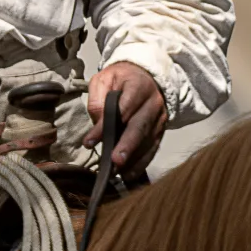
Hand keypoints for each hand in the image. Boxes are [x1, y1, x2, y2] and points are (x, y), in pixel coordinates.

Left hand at [82, 62, 166, 176]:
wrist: (145, 76)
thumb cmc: (120, 79)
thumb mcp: (103, 79)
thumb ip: (97, 99)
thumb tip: (98, 123)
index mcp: (139, 86)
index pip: (122, 108)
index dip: (106, 126)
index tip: (89, 142)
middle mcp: (153, 102)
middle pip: (140, 126)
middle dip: (127, 145)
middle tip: (114, 161)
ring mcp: (159, 118)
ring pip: (148, 140)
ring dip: (133, 159)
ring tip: (117, 172)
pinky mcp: (160, 130)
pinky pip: (152, 148)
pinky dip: (141, 163)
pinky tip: (129, 174)